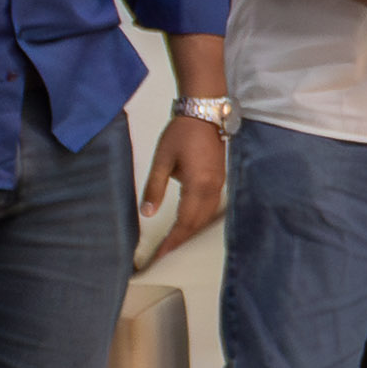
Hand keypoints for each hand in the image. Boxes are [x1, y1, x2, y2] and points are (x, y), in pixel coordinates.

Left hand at [136, 112, 227, 270]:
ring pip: (206, 217)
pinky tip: (188, 223)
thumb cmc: (182, 133)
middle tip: (164, 254)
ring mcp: (219, 184)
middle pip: (197, 223)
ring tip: (174, 242)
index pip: (185, 221)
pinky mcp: (219, 179)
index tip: (161, 255)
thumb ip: (154, 188)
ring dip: (191, 231)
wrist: (204, 113)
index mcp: (198, 184)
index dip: (173, 240)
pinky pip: (211, 207)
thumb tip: (147, 213)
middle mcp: (213, 188)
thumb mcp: (162, 159)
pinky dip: (199, 220)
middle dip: (181, 240)